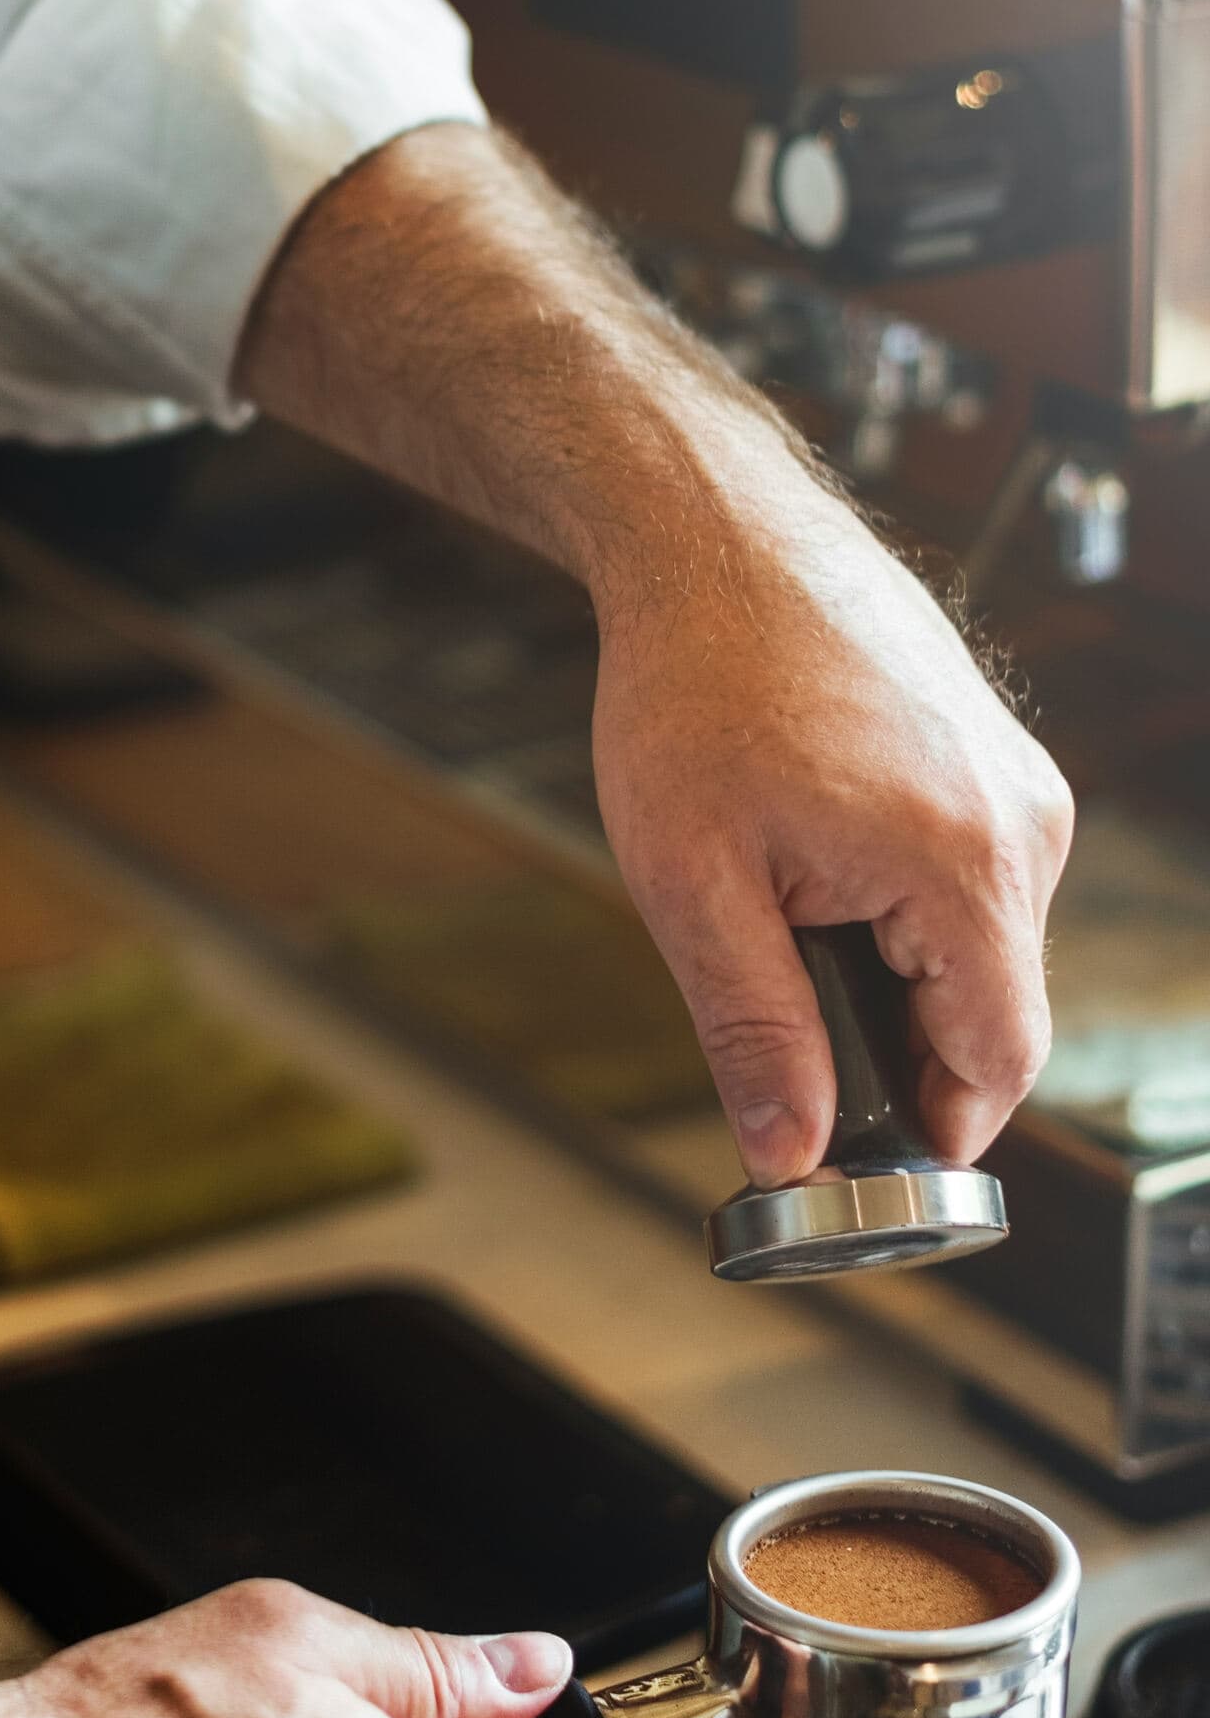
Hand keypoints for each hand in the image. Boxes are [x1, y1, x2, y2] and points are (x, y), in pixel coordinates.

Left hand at [591, 490, 1072, 1187]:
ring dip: (890, 982)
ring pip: (978, 952)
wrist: (719, 544)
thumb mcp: (694, 886)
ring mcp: (1020, 787)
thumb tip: (790, 1152)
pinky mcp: (996, 765)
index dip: (934, 1133)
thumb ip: (753, 1030)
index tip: (863, 1173)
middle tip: (784, 1056)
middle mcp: (1025, 823)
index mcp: (965, 860)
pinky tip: (810, 884)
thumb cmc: (694, 690)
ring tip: (778, 932)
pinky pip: (969, 888)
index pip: (998, 1058)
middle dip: (895, 1056)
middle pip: (992, 1012)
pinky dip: (899, 921)